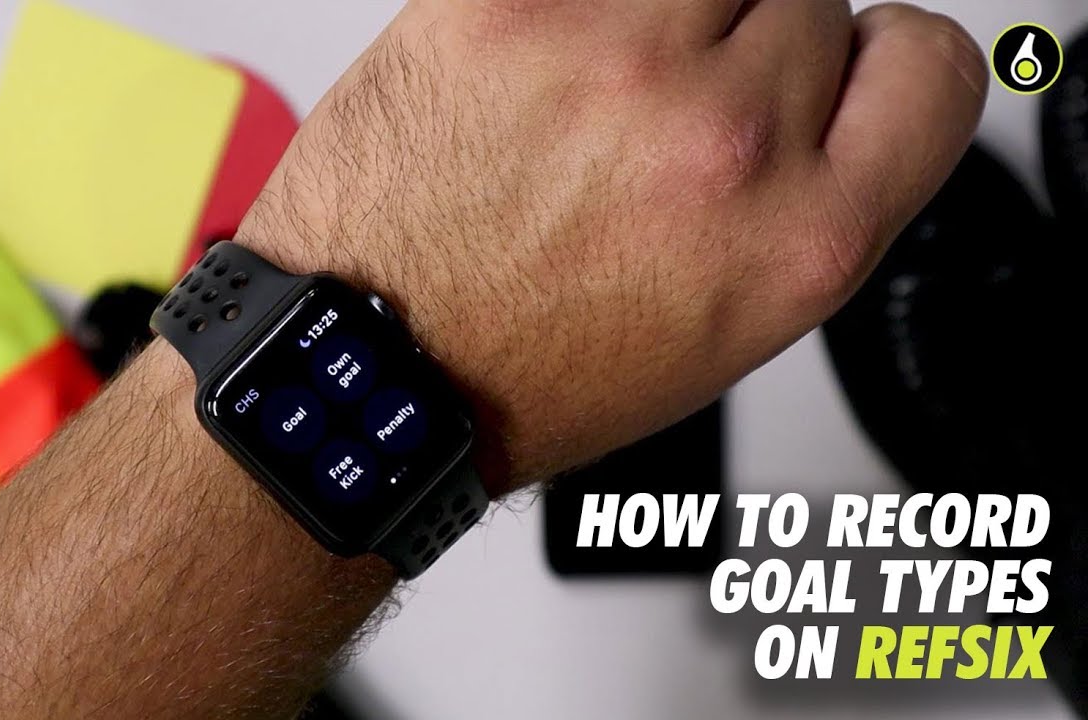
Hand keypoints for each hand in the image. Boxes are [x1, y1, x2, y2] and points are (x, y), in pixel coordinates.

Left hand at [238, 0, 986, 492]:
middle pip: (810, 3)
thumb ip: (805, 199)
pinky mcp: (502, 6)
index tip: (839, 74)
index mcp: (799, 240)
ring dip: (667, 19)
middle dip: (743, 59)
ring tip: (595, 97)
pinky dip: (577, 11)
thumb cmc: (529, 371)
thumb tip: (832, 102)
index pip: (931, 68)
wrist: (377, 371)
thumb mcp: (726, 327)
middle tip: (662, 130)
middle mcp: (720, 141)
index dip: (880, 66)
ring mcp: (611, 59)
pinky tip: (541, 67)